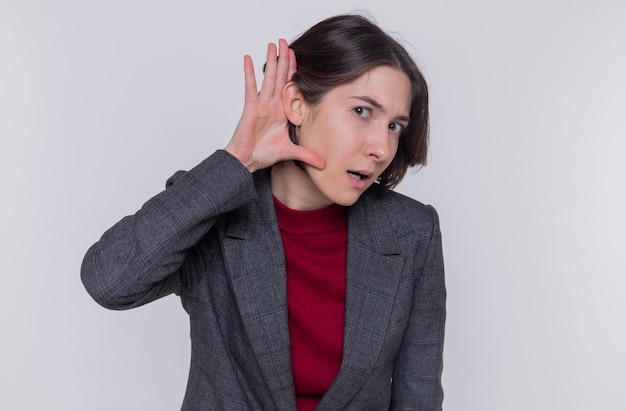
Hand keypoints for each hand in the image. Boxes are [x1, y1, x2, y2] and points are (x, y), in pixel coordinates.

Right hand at [224, 39, 324, 172]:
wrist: (247, 160)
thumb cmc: (263, 153)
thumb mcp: (290, 152)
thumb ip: (307, 155)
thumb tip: (324, 165)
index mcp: (281, 111)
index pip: (289, 87)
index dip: (294, 71)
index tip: (299, 57)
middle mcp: (272, 105)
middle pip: (280, 77)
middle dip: (284, 59)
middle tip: (285, 42)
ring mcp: (261, 104)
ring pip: (268, 78)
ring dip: (271, 61)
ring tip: (272, 44)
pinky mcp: (250, 108)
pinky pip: (250, 88)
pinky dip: (249, 73)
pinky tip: (248, 59)